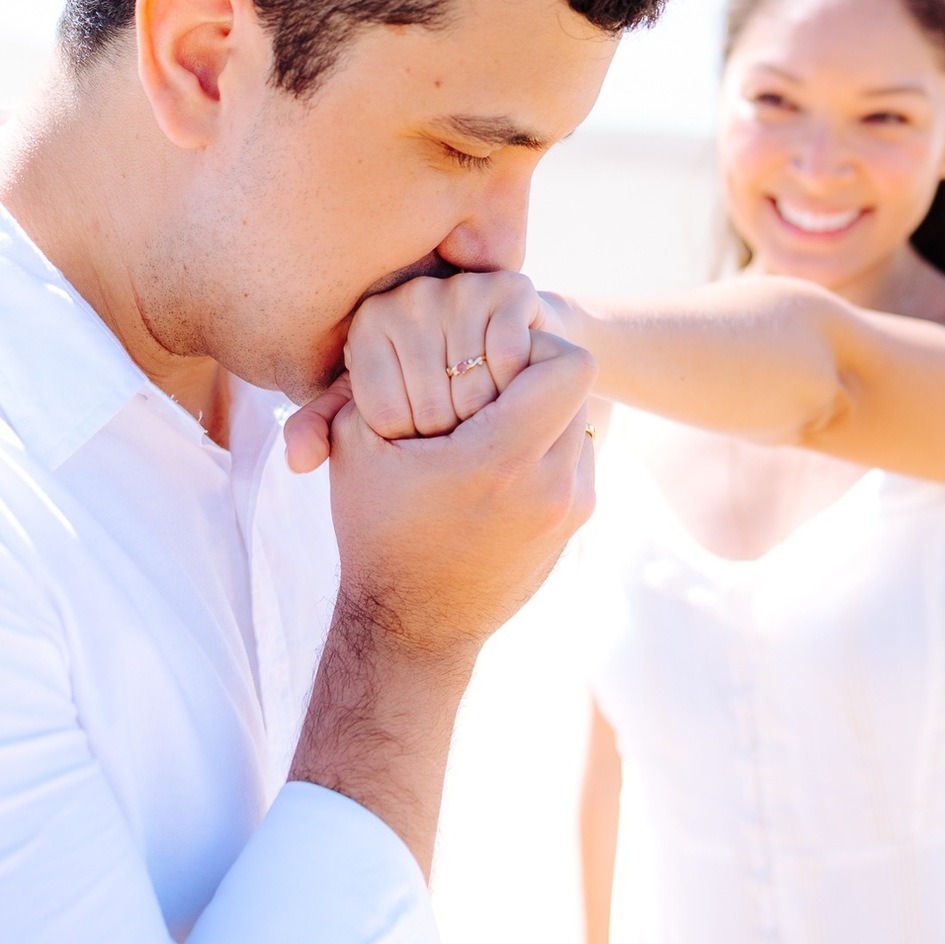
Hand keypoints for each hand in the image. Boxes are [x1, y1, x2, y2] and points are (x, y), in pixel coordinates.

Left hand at [285, 271, 571, 470]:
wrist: (504, 348)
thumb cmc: (435, 380)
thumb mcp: (381, 403)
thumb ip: (329, 428)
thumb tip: (297, 460)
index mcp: (370, 323)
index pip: (388, 416)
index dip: (411, 441)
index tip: (422, 430)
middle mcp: (410, 297)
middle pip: (431, 406)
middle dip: (450, 436)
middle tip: (462, 428)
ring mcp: (461, 288)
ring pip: (472, 388)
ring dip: (487, 416)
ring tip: (488, 412)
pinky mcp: (509, 287)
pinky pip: (508, 356)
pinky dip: (513, 384)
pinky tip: (512, 385)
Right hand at [327, 325, 595, 650]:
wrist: (410, 627)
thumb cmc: (376, 531)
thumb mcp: (360, 446)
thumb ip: (387, 377)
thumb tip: (421, 316)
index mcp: (501, 458)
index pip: (569, 363)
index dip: (532, 345)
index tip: (488, 359)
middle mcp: (551, 484)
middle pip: (580, 386)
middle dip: (538, 374)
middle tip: (491, 385)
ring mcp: (570, 508)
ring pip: (584, 420)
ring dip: (545, 410)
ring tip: (493, 423)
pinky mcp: (576, 525)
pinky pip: (580, 456)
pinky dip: (548, 446)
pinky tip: (503, 462)